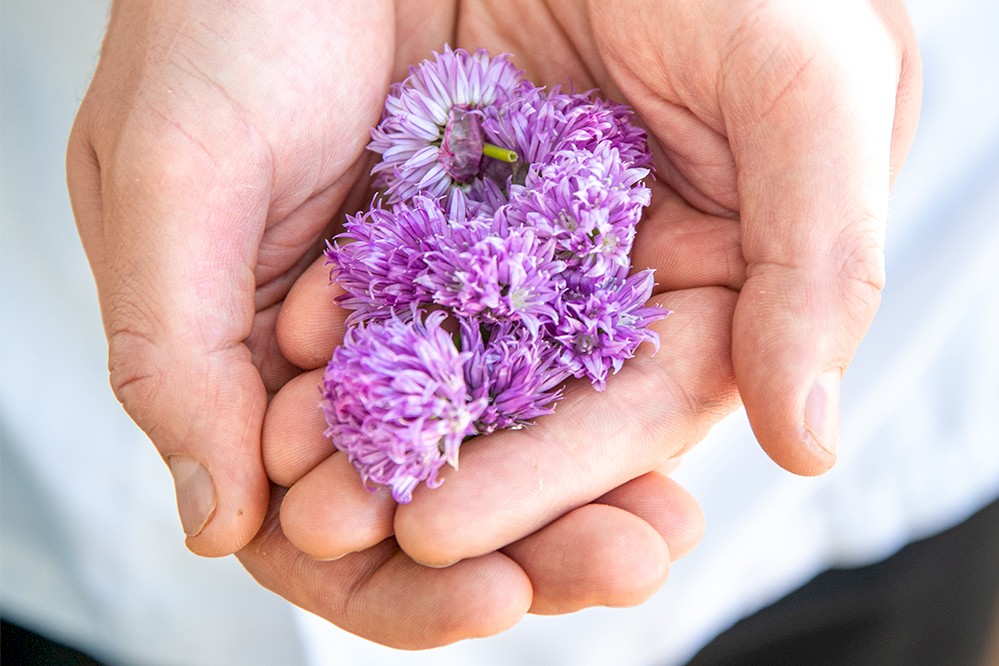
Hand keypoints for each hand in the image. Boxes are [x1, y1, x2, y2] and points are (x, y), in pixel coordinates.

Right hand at [67, 0, 729, 647]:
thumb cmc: (216, 22)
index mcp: (261, 367)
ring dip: (588, 488)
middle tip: (617, 566)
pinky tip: (659, 431)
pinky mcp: (525, 239)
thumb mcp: (167, 177)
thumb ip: (174, 354)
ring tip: (653, 534)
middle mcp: (363, 349)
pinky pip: (577, 330)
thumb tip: (221, 531)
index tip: (479, 592)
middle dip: (532, 542)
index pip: (322, 523)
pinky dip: (608, 383)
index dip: (393, 586)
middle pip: (444, 491)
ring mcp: (450, 299)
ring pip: (521, 428)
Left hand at [272, 0, 920, 571]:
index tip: (449, 532)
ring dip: (379, 431)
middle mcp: (616, 276)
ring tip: (300, 493)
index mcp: (713, 276)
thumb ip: (823, 261)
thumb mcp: (807, 86)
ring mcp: (527, 244)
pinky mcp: (448, 203)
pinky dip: (343, 337)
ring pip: (454, 363)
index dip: (550, 480)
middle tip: (350, 531)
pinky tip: (286, 380)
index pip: (636, 409)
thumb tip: (807, 443)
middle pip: (536, 411)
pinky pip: (392, 284)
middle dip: (450, 480)